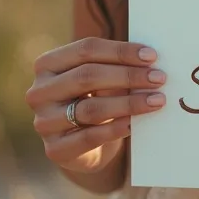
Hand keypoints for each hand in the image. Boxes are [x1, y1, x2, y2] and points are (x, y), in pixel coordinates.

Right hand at [25, 37, 166, 173]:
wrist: (82, 145)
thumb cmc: (94, 98)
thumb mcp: (99, 78)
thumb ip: (115, 66)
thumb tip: (150, 60)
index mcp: (47, 64)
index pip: (86, 49)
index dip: (121, 51)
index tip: (152, 56)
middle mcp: (39, 91)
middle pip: (88, 76)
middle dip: (128, 76)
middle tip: (159, 78)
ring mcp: (44, 122)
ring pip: (90, 108)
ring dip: (128, 103)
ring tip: (156, 100)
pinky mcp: (55, 149)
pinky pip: (89, 137)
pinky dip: (115, 129)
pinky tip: (134, 123)